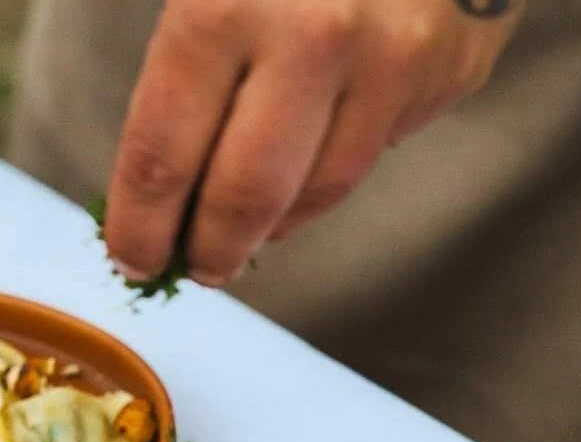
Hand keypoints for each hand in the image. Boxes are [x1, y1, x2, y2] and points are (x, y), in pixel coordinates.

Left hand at [103, 0, 523, 287]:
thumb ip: (176, 53)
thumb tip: (151, 185)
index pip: (161, 158)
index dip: (139, 228)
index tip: (131, 258)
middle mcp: (315, 36)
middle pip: (245, 202)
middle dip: (208, 253)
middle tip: (194, 265)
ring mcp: (394, 57)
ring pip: (318, 194)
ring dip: (272, 223)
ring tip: (246, 222)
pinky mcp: (448, 69)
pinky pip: (375, 152)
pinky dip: (330, 170)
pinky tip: (309, 153)